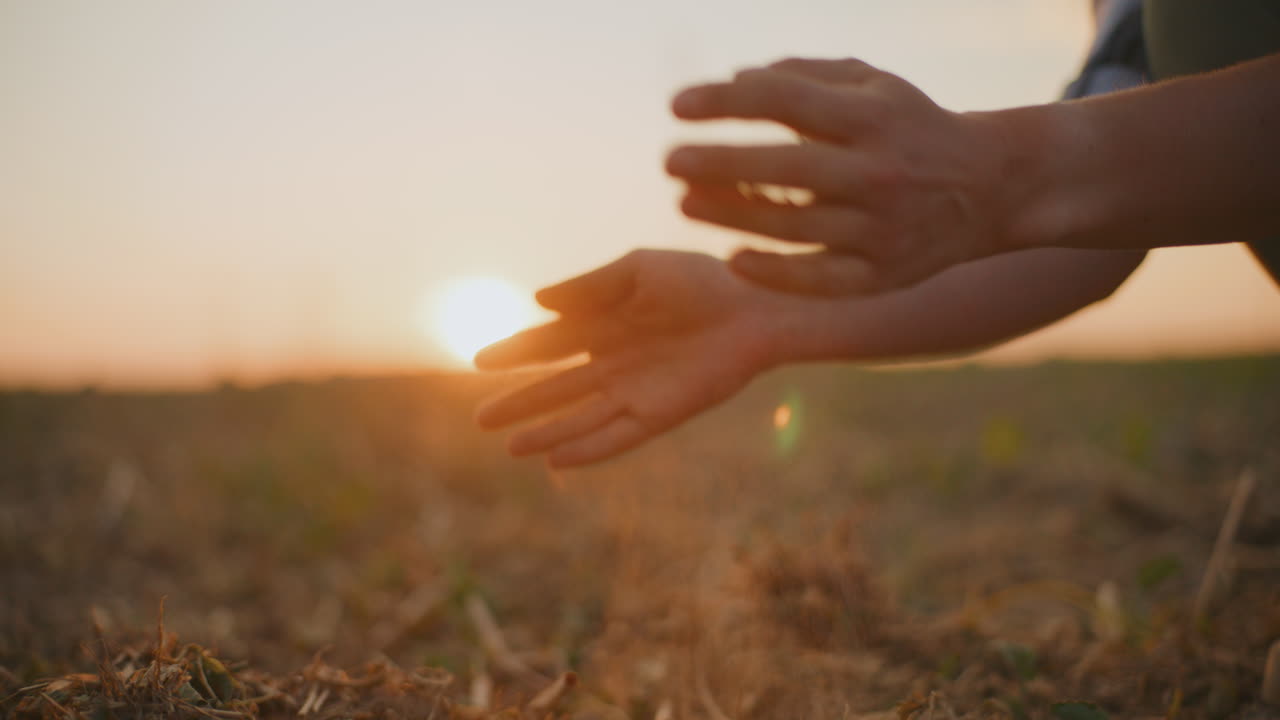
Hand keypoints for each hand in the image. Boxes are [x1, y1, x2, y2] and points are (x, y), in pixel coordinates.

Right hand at [473, 250, 794, 467]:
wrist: (755, 308)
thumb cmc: (703, 281)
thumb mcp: (640, 270)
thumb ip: (591, 285)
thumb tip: (537, 300)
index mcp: (606, 325)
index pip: (549, 342)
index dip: (515, 351)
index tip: (478, 360)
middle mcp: (614, 362)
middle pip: (556, 388)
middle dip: (519, 403)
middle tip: (481, 420)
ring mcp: (635, 391)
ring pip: (579, 417)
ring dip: (546, 432)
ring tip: (510, 446)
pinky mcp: (660, 414)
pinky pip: (616, 437)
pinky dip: (587, 450)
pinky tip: (556, 461)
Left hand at [666, 57, 1011, 295]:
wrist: (991, 187)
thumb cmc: (910, 126)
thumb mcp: (872, 85)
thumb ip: (805, 76)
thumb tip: (735, 80)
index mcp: (873, 116)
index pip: (786, 102)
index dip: (726, 102)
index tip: (677, 105)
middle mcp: (879, 171)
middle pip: (786, 168)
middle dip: (720, 163)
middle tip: (669, 161)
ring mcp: (881, 228)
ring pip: (794, 226)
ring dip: (732, 216)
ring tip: (684, 203)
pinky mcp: (883, 274)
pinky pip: (819, 280)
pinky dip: (774, 273)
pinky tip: (733, 259)